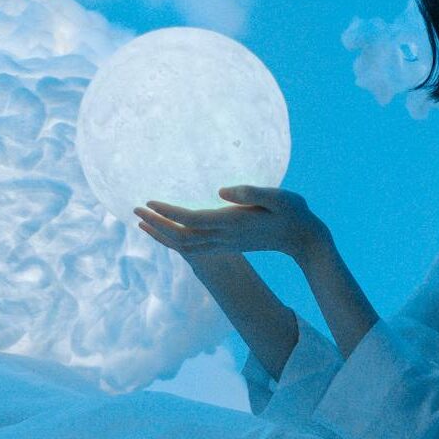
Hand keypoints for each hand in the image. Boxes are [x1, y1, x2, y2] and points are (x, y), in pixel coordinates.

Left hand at [133, 185, 326, 266]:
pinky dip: (175, 241)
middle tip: (134, 210)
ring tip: (142, 223)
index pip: (191, 219)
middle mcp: (224, 237)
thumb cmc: (294, 212)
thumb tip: (220, 190)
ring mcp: (225, 244)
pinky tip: (168, 233)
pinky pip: (193, 248)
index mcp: (232, 222)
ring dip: (161, 236)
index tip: (148, 202)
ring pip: (185, 246)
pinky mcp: (228, 246)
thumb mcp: (278, 196)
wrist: (304, 240)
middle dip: (156, 225)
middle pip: (181, 237)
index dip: (167, 213)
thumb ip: (251, 192)